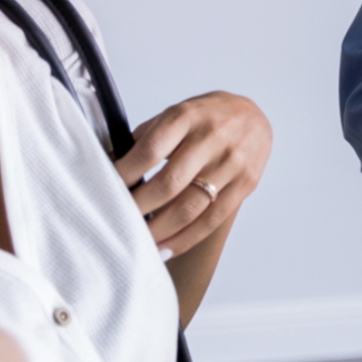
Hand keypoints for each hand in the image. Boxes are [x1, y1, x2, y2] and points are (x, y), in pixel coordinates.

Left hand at [118, 91, 271, 256]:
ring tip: (137, 241)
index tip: (106, 190)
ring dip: (158, 231)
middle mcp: (212, 138)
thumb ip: (147, 138)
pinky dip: (184, 239)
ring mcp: (232, 162)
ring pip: (189, 208)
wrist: (255, 116)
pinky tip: (164, 248)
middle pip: (169, 184)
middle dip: (137, 208)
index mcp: (188, 116)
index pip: (150, 150)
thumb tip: (110, 168)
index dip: (125, 174)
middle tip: (117, 221)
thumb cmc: (207, 117)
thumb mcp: (177, 113)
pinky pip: (211, 220)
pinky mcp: (246, 184)